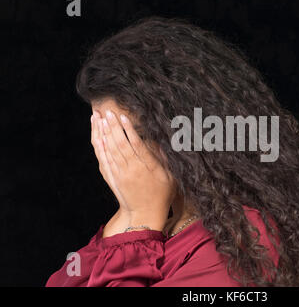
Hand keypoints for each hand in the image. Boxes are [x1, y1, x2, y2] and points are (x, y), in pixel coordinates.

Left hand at [90, 110, 174, 233]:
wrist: (145, 215)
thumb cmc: (162, 195)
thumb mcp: (170, 177)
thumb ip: (164, 158)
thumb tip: (160, 140)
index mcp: (148, 168)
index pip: (137, 145)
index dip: (129, 130)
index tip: (123, 116)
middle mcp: (132, 169)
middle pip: (120, 145)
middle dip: (113, 127)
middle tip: (107, 112)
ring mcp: (121, 174)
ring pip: (110, 150)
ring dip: (104, 133)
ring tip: (99, 118)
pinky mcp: (113, 178)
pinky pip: (105, 160)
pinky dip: (101, 148)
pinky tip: (98, 137)